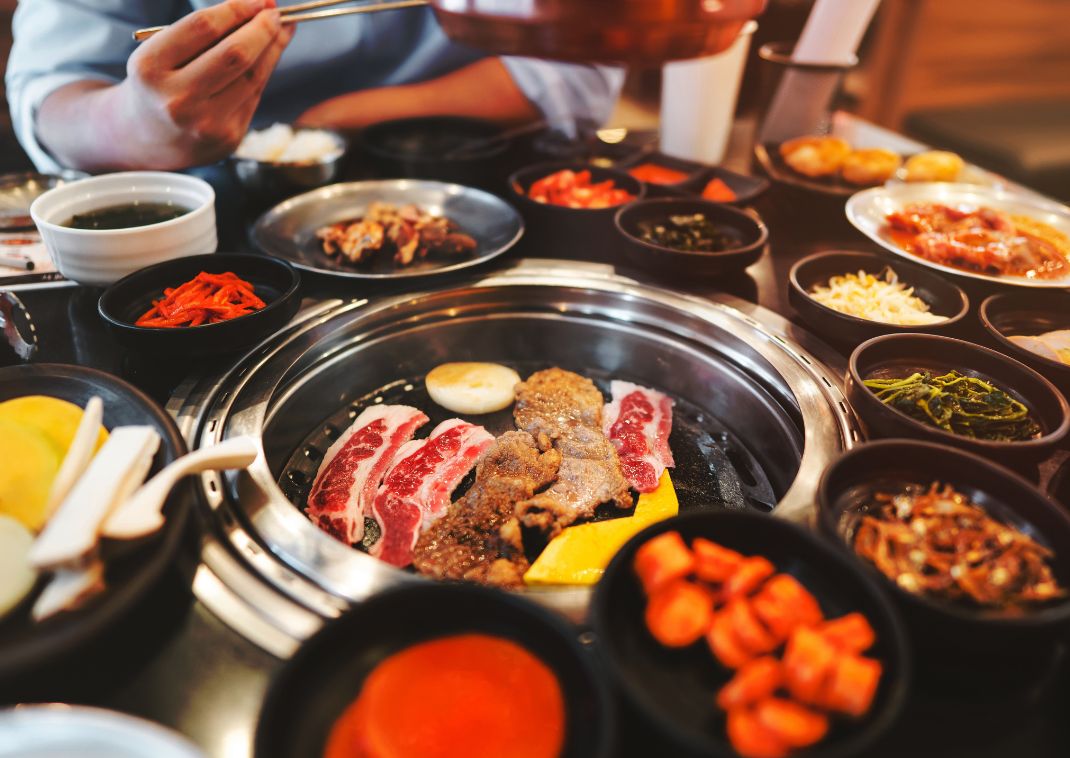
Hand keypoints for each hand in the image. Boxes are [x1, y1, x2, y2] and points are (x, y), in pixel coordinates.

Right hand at [117, 0, 292, 166]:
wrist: (144, 139)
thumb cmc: (157, 84)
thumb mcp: (160, 53)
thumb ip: (204, 34)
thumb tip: (260, 9)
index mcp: (150, 68)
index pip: (204, 27)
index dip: (237, 9)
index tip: (259, 0)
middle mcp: (177, 99)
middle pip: (235, 54)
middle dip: (263, 28)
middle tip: (275, 12)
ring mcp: (205, 124)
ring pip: (252, 76)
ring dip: (272, 48)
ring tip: (280, 29)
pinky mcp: (227, 138)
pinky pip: (253, 96)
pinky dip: (265, 71)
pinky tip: (270, 55)